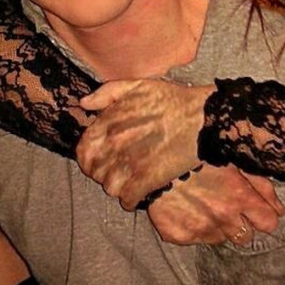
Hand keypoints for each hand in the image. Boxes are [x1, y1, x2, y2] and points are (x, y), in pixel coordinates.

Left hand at [77, 79, 214, 208]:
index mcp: (110, 122)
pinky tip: (139, 191)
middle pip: (95, 172)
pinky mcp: (147, 180)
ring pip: (109, 188)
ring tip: (129, 179)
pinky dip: (131, 199)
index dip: (89, 157)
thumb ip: (107, 92)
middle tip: (117, 170)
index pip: (83, 150)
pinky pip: (127, 200)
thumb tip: (84, 103)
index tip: (99, 159)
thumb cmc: (171, 100)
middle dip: (104, 172)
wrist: (201, 117)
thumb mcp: (137, 85)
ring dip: (118, 186)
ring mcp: (130, 163)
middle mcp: (115, 144)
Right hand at [147, 164, 284, 244]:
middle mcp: (223, 217)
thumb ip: (260, 184)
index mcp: (240, 197)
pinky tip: (186, 206)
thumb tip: (279, 208)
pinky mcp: (178, 235)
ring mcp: (200, 229)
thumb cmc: (197, 148)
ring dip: (217, 224)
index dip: (263, 214)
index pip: (268, 223)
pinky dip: (192, 227)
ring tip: (203, 201)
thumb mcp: (233, 157)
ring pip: (220, 239)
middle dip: (240, 222)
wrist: (154, 152)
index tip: (254, 207)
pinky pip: (193, 240)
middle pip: (245, 236)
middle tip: (225, 203)